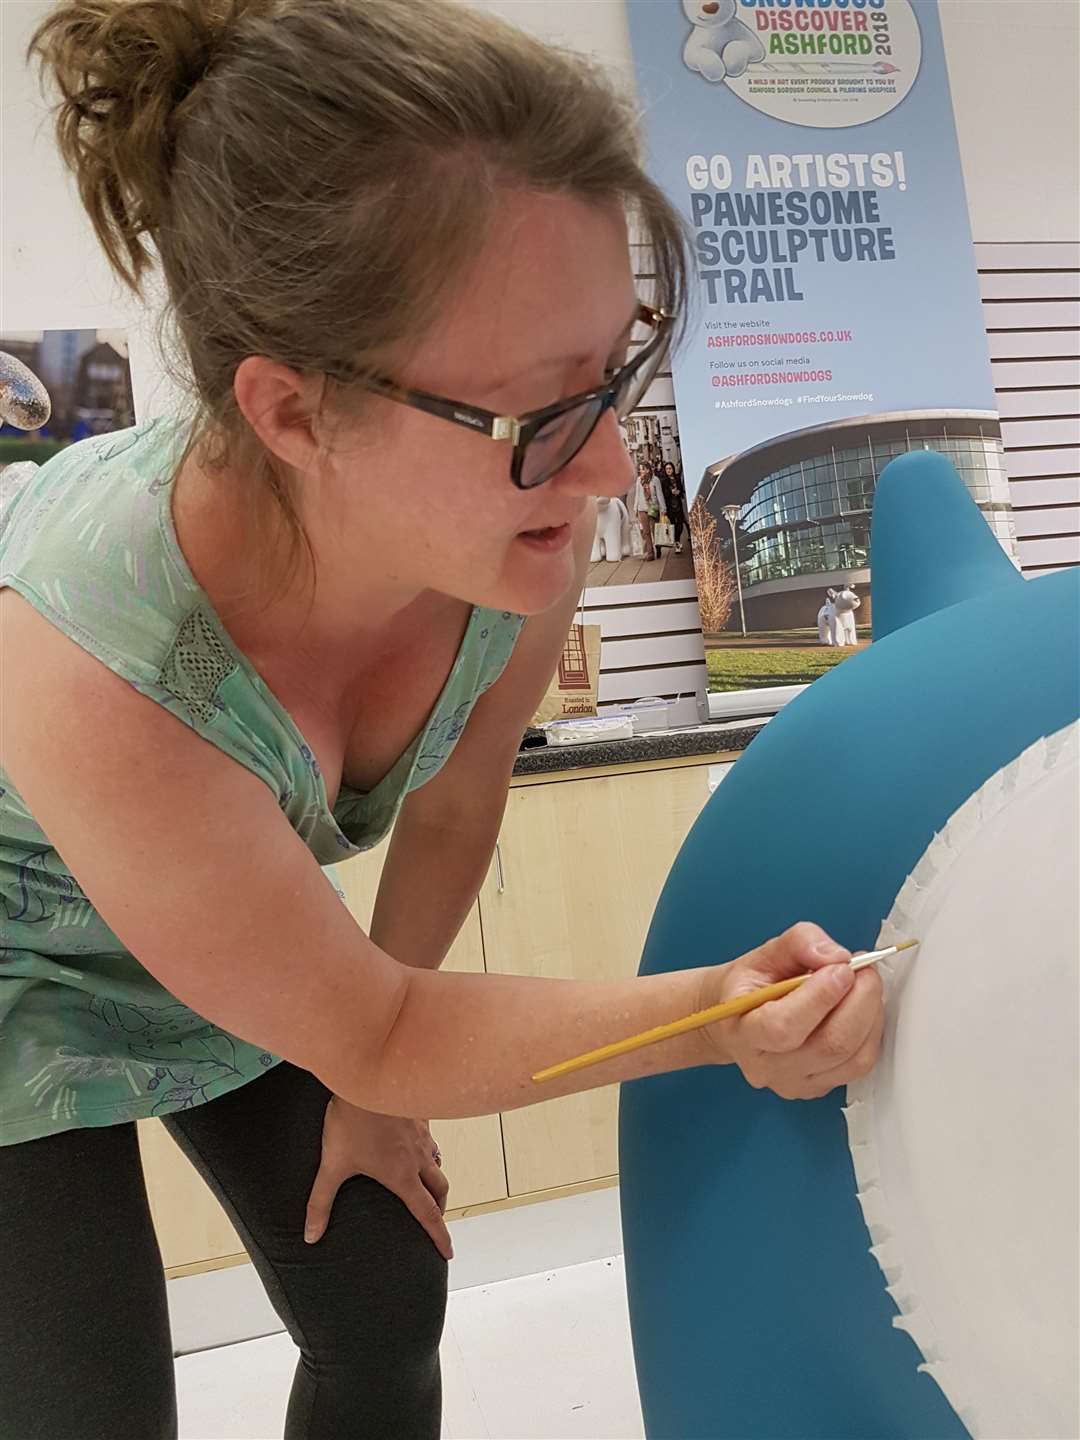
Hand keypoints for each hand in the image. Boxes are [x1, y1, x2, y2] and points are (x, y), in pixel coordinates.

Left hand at [304, 1097, 451, 1258]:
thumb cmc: (351, 1120)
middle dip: (440, 1207)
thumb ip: (320, 1203)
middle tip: (435, 1217)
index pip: (427, 1214)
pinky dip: (427, 1148)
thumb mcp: (332, 1165)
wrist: (366, 1077)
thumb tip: (311, 1235)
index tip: (448, 1253)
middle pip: (440, 1189)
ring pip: (438, 1162)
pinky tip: (414, 1142)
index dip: (439, 1236)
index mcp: (401, 1176)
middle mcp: (418, 1157)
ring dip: (436, 1178)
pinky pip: (430, 1136)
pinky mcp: (419, 1114)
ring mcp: (422, 1135)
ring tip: (425, 1183)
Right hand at [700, 922, 883, 1099]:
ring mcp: (793, 1082)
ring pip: (852, 1058)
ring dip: (871, 1016)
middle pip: (828, 1045)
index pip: (783, 1027)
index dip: (820, 997)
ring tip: (865, 986)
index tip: (842, 969)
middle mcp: (766, 1066)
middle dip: (859, 1001)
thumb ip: (800, 942)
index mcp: (743, 1030)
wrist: (738, 1018)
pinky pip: (859, 1066)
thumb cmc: (750, 986)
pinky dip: (871, 1033)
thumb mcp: (766, 952)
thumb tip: (837, 956)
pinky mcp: (817, 1088)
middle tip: (865, 971)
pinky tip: (862, 1009)